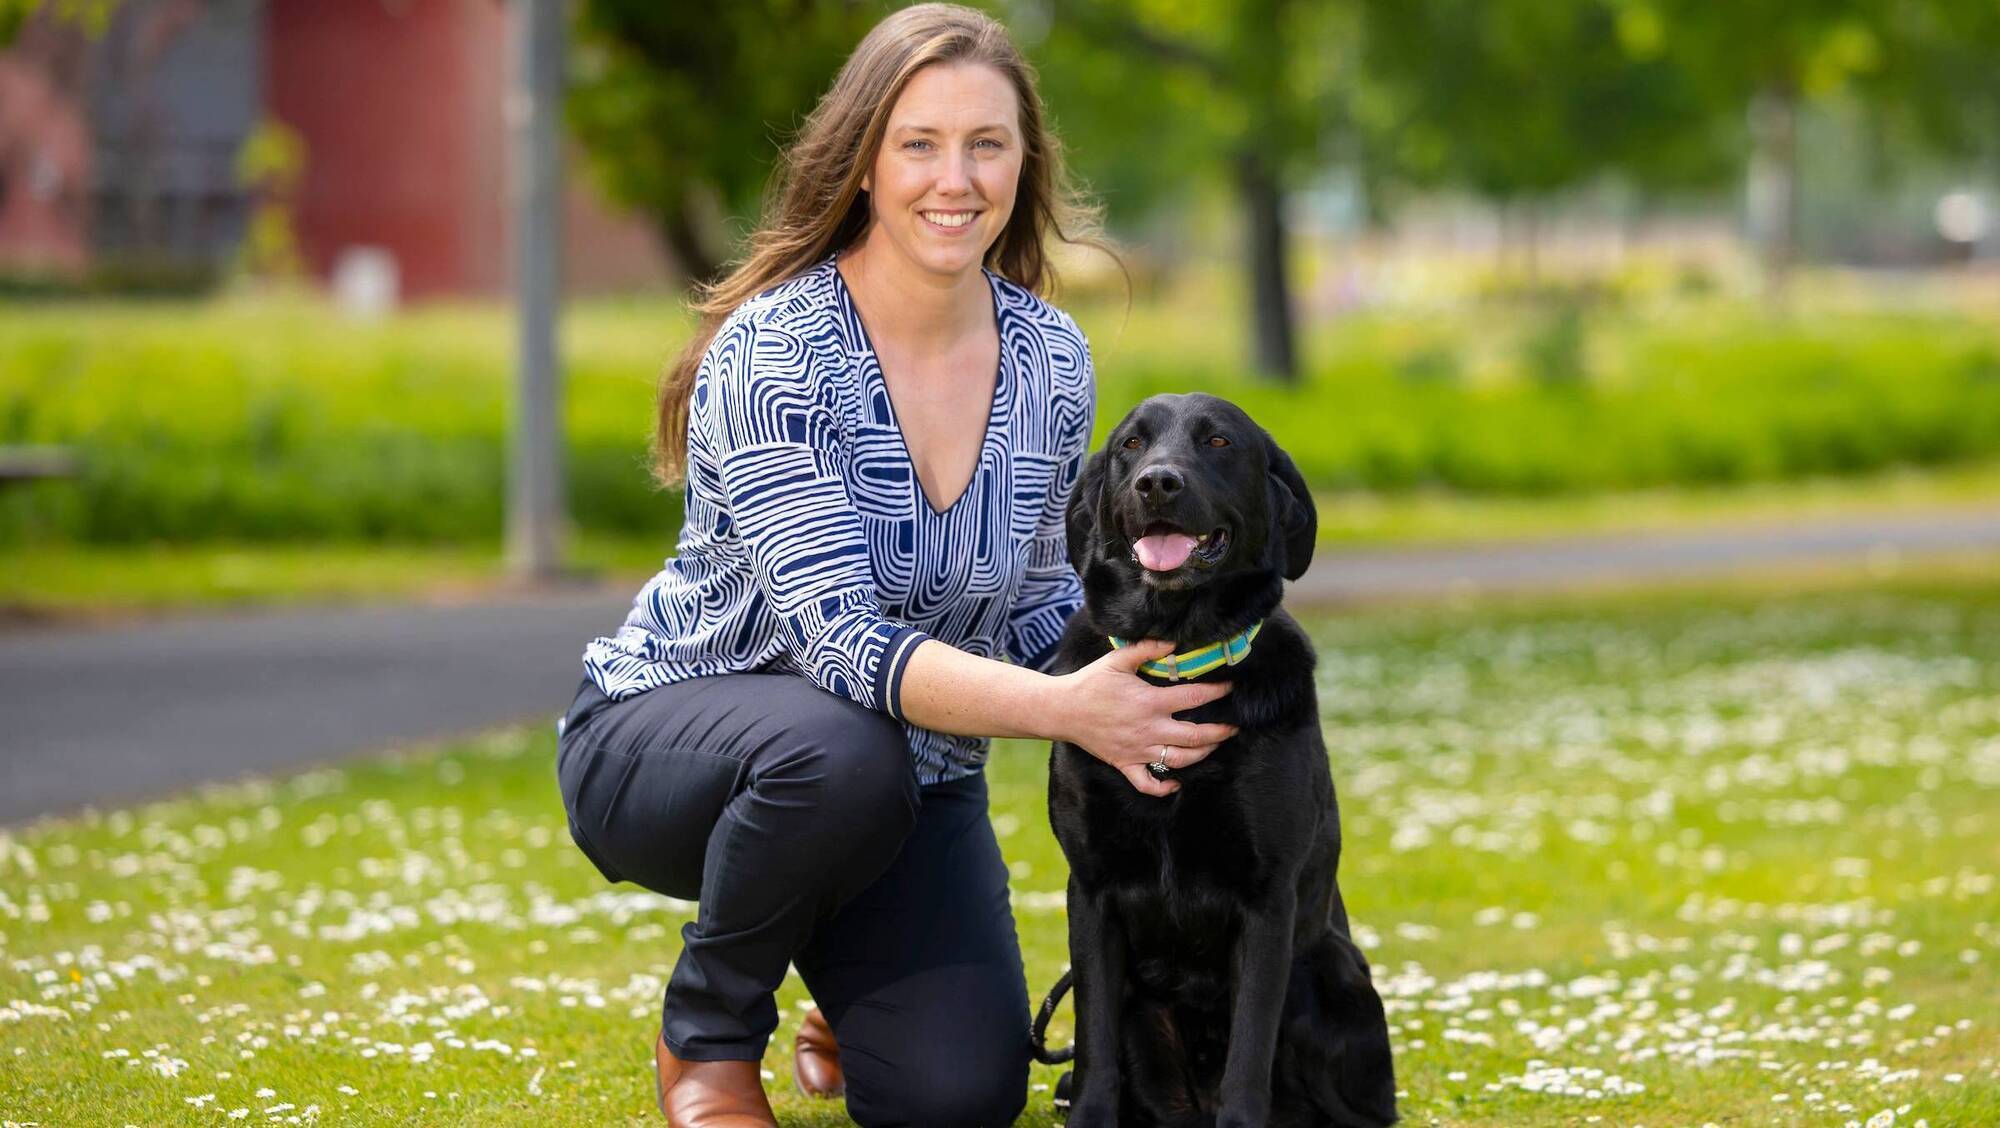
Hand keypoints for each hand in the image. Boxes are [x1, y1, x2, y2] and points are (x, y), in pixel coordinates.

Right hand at [1057, 638, 1237, 796]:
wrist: (1062, 710)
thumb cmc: (1090, 683)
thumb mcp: (1117, 659)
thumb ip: (1146, 649)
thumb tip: (1173, 643)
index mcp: (1149, 702)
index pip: (1193, 697)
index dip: (1216, 692)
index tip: (1229, 689)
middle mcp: (1148, 730)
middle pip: (1194, 736)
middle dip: (1219, 732)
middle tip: (1233, 727)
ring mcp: (1138, 751)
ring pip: (1179, 761)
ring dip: (1201, 755)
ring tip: (1213, 746)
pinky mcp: (1125, 764)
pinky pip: (1148, 784)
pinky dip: (1164, 788)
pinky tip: (1176, 783)